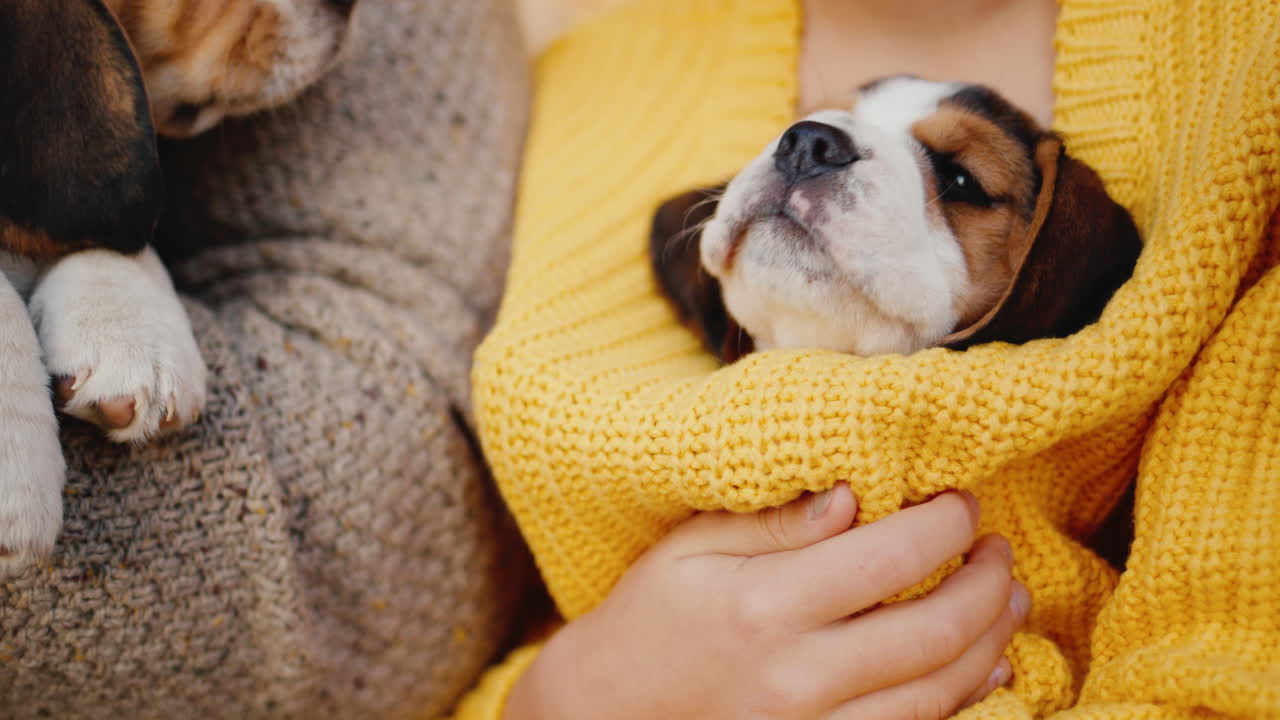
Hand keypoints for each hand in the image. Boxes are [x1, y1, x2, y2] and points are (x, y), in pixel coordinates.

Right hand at [506, 486, 1028, 719]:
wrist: (606, 713)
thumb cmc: (647, 619)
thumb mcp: (692, 549)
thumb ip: (776, 524)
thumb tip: (856, 497)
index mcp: (763, 605)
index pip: (890, 557)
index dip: (947, 524)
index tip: (961, 502)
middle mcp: (796, 675)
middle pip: (934, 631)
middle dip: (988, 584)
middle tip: (998, 551)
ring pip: (939, 692)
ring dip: (991, 643)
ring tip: (1007, 601)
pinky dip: (963, 699)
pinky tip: (985, 667)